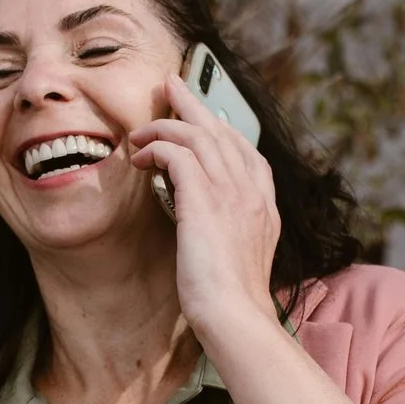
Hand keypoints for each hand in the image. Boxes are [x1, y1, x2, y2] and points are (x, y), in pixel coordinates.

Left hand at [129, 75, 278, 341]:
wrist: (236, 317)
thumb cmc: (232, 300)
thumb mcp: (239, 258)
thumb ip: (231, 231)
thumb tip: (208, 218)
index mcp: (265, 205)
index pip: (247, 152)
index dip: (222, 130)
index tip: (202, 122)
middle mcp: (252, 192)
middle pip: (222, 131)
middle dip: (194, 104)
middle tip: (170, 86)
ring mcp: (231, 192)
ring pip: (198, 134)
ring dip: (165, 126)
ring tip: (139, 131)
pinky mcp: (204, 199)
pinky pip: (177, 153)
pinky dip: (156, 148)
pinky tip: (140, 159)